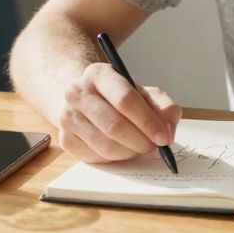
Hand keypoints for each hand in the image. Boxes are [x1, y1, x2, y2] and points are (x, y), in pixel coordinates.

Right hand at [57, 62, 181, 163]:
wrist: (85, 99)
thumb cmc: (119, 96)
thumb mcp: (144, 93)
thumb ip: (164, 108)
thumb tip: (167, 132)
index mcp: (98, 74)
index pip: (125, 99)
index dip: (148, 121)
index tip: (163, 137)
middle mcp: (77, 93)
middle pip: (114, 126)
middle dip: (140, 141)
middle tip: (154, 147)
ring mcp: (67, 117)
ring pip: (106, 146)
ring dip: (130, 152)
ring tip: (139, 146)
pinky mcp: (65, 140)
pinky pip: (97, 157)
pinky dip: (115, 158)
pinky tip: (121, 148)